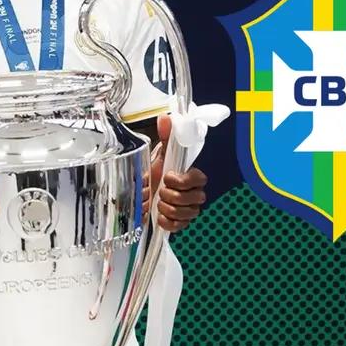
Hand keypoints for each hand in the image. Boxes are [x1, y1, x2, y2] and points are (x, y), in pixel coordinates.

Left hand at [142, 114, 207, 232]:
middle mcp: (195, 194)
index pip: (200, 179)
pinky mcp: (182, 223)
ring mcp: (190, 209)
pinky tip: (160, 216)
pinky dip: (167, 222)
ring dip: (168, 208)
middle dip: (172, 196)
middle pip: (194, 199)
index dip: (183, 181)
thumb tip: (164, 118)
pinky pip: (180, 227)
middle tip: (160, 191)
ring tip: (158, 202)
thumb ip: (165, 136)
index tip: (168, 177)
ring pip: (187, 214)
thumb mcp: (159, 154)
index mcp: (193, 176)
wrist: (145, 192)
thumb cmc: (156, 172)